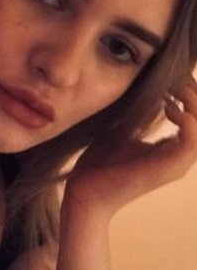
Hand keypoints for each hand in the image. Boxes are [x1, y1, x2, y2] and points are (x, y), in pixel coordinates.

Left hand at [63, 75, 196, 221]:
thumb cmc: (98, 164)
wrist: (84, 192)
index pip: (194, 119)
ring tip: (176, 87)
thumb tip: (145, 96)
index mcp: (169, 151)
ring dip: (194, 103)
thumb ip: (137, 119)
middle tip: (178, 77)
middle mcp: (178, 158)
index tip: (172, 78)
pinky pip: (192, 141)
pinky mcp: (168, 169)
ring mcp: (176, 165)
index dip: (188, 95)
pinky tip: (168, 106)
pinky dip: (186, 119)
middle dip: (194, 94)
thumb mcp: (121, 133)